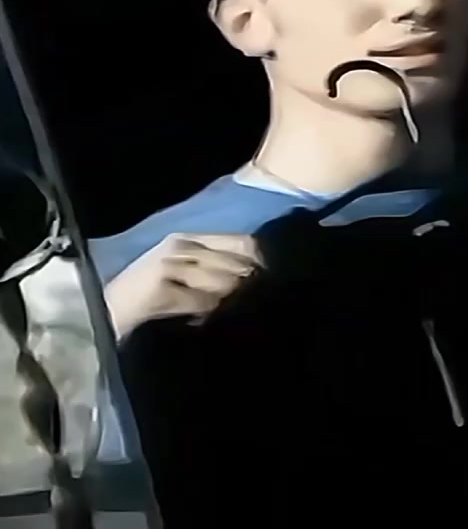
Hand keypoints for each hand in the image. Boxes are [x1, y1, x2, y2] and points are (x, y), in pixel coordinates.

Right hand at [105, 233, 262, 340]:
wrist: (101, 312)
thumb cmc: (145, 296)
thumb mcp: (182, 273)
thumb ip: (213, 268)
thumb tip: (256, 277)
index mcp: (187, 239)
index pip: (242, 242)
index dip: (261, 263)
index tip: (272, 282)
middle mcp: (181, 246)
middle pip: (237, 266)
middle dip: (247, 287)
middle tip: (251, 304)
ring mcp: (170, 265)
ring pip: (224, 285)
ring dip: (229, 303)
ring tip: (227, 315)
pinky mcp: (161, 288)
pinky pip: (204, 303)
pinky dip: (209, 315)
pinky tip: (202, 322)